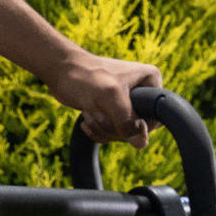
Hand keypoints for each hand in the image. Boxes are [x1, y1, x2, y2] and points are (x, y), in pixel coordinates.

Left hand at [46, 51, 162, 148]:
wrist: (60, 72)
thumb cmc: (84, 77)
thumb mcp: (108, 97)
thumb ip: (126, 119)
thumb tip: (141, 143)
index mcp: (150, 80)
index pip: (155, 118)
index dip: (136, 126)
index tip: (115, 117)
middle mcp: (142, 90)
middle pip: (137, 129)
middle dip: (113, 126)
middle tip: (97, 111)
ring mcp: (126, 102)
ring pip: (122, 132)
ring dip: (102, 128)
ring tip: (90, 110)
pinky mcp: (111, 110)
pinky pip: (110, 132)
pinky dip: (97, 130)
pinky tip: (86, 118)